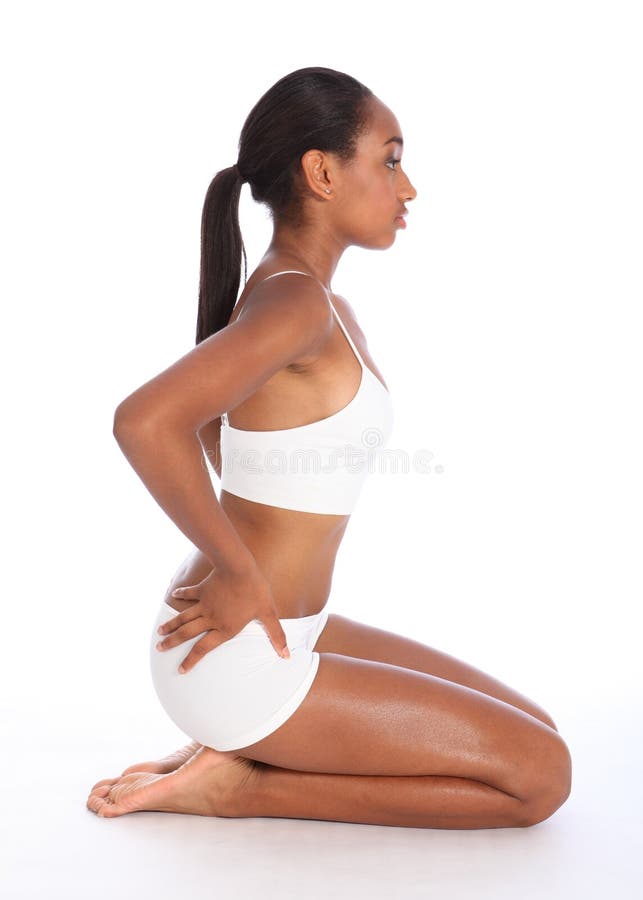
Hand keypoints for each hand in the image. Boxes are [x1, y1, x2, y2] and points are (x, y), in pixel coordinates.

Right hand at [156, 563, 289, 673]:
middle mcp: (210, 619)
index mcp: (225, 628)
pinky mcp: (202, 590)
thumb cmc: (256, 592)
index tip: (180, 670)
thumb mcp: (268, 614)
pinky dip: (181, 595)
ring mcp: (204, 604)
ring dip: (171, 625)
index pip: (204, 649)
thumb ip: (276, 635)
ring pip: (183, 618)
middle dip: (173, 643)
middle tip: (160, 649)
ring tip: (159, 633)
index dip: (191, 660)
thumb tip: (286, 655)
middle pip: (187, 634)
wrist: (240, 568)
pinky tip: (173, 595)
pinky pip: (189, 594)